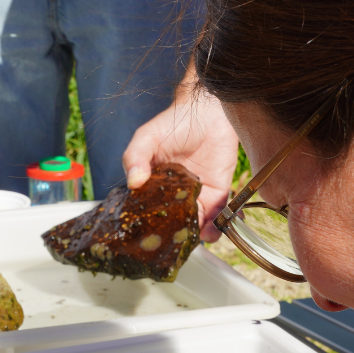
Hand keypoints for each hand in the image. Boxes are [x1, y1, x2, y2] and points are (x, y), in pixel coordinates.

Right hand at [121, 83, 239, 241]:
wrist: (209, 111)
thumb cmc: (174, 123)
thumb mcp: (147, 137)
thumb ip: (135, 156)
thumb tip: (133, 181)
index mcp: (151, 186)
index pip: (147, 212)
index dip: (148, 226)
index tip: (148, 237)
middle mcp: (173, 196)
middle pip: (172, 224)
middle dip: (175, 236)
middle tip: (177, 241)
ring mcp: (196, 196)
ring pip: (196, 224)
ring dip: (198, 235)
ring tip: (200, 235)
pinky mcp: (218, 194)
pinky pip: (219, 216)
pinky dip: (220, 226)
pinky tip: (217, 229)